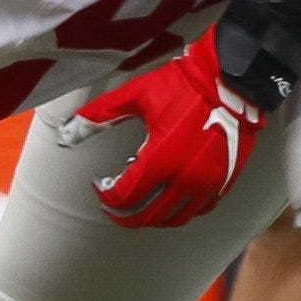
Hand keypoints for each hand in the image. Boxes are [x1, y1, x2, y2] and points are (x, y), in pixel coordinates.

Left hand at [74, 30, 264, 228]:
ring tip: (141, 205)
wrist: (232, 82)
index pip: (123, 197)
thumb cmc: (185, 86)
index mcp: (159, 161)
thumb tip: (69, 131)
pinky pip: (200, 209)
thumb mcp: (136, 95)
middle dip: (123, 214)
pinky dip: (182, 210)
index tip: (100, 185)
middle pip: (145, 216)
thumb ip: (99, 116)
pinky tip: (173, 198)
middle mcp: (184, 179)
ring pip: (174, 219)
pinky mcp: (224, 180)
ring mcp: (207, 183)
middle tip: (114, 205)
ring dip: (152, 217)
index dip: (105, 195)